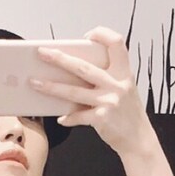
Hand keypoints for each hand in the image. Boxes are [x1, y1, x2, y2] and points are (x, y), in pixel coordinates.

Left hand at [32, 27, 154, 156]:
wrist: (139, 141)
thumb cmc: (128, 114)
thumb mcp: (125, 90)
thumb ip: (107, 78)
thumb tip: (74, 71)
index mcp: (124, 73)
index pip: (117, 43)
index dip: (102, 35)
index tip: (87, 36)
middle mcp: (117, 85)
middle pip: (83, 67)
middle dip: (59, 59)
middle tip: (42, 53)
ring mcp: (109, 102)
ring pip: (74, 92)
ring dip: (52, 87)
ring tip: (35, 83)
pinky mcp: (102, 119)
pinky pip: (79, 116)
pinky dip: (68, 117)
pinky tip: (60, 118)